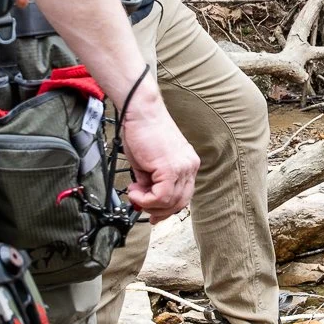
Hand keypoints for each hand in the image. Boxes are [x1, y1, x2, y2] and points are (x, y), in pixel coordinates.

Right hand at [119, 95, 198, 218]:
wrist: (140, 111)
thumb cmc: (142, 130)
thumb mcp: (147, 163)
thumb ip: (150, 182)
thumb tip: (145, 198)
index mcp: (187, 164)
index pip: (183, 195)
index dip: (166, 208)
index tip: (152, 212)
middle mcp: (189, 166)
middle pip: (179, 202)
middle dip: (157, 210)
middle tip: (140, 205)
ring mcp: (183, 167)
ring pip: (170, 202)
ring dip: (148, 203)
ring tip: (134, 192)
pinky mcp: (171, 168)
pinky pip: (162, 197)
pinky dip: (146, 200)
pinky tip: (135, 191)